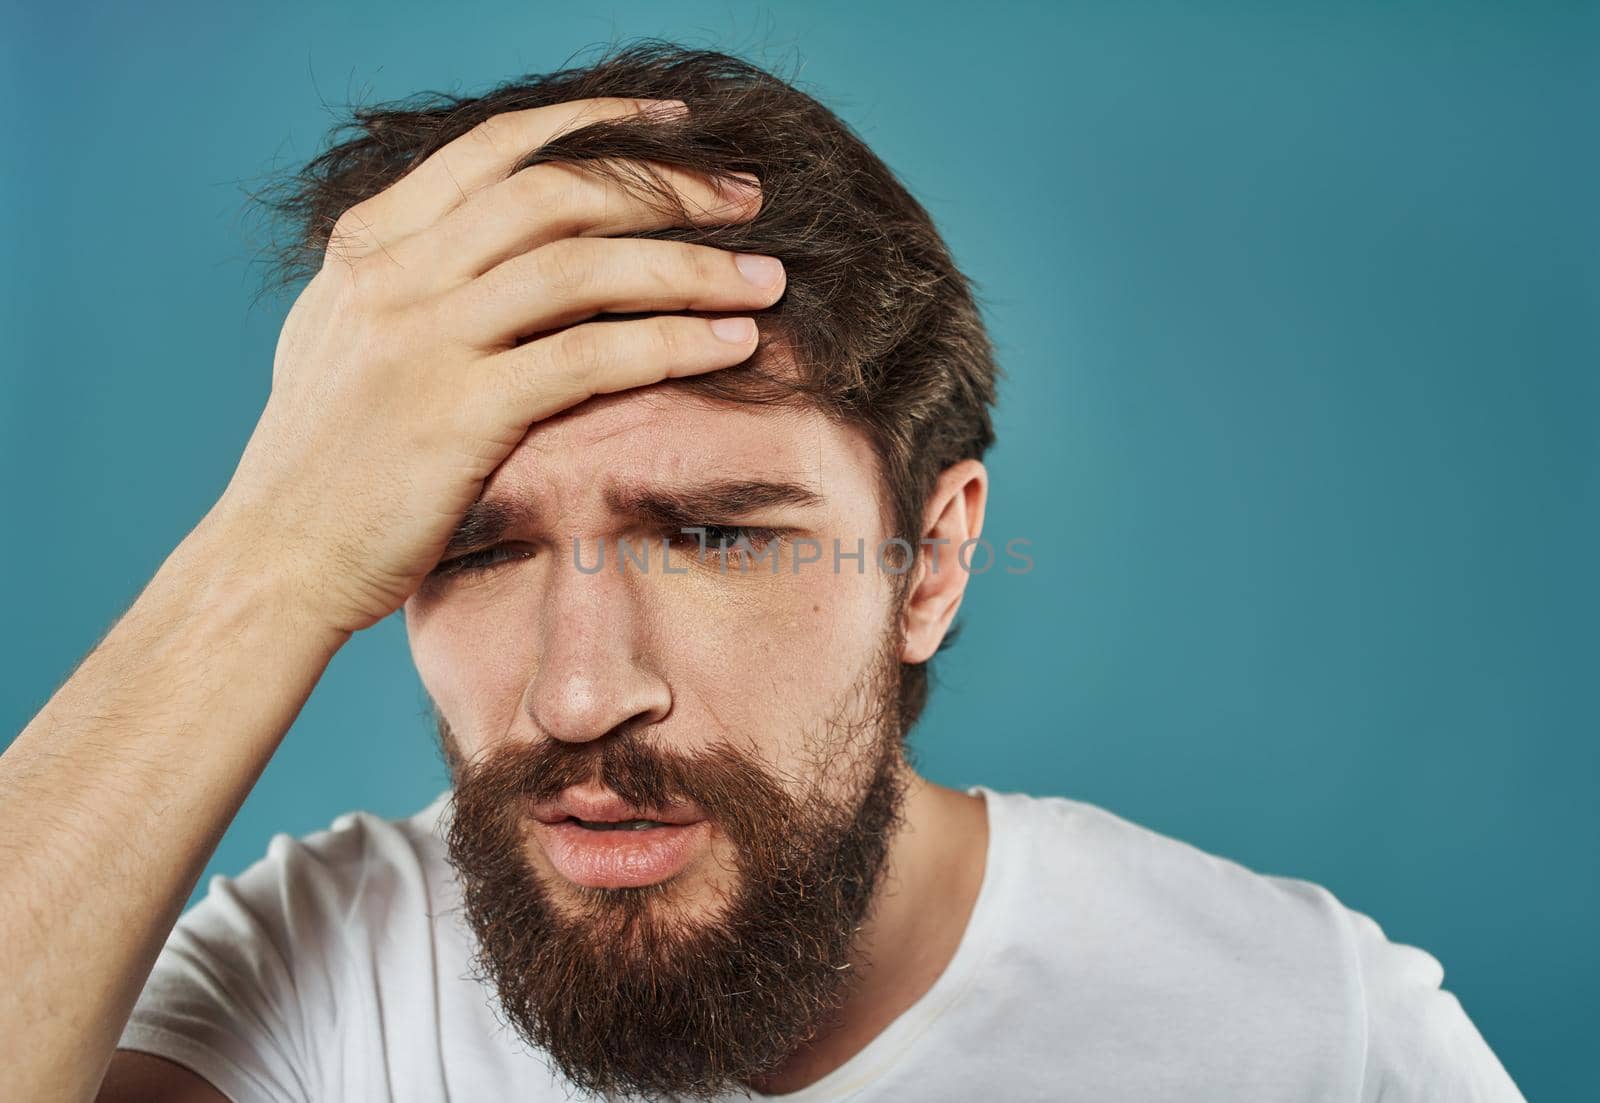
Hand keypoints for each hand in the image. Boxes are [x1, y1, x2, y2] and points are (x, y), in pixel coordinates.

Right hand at [211, 98, 784, 635]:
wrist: (274, 563)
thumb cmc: (326, 464)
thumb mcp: (346, 339)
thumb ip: (410, 278)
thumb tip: (487, 240)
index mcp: (369, 245)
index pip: (498, 148)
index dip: (597, 122)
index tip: (676, 122)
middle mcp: (392, 276)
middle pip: (555, 193)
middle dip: (665, 185)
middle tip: (745, 196)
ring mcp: (421, 341)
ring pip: (582, 268)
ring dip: (690, 266)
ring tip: (765, 275)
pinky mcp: (455, 415)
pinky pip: (588, 358)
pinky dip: (671, 343)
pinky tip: (731, 344)